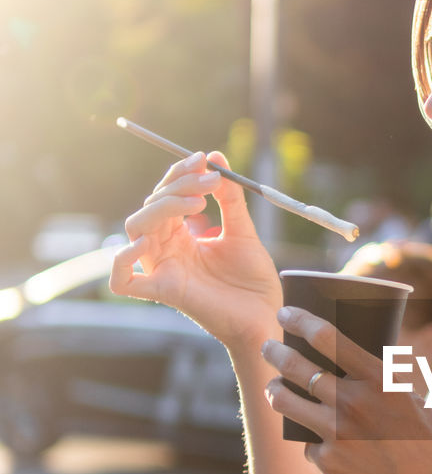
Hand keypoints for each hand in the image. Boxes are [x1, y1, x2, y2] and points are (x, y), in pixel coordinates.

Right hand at [110, 151, 282, 349]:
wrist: (268, 317)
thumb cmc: (253, 280)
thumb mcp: (243, 231)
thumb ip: (229, 198)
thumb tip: (216, 157)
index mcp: (181, 235)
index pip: (165, 196)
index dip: (179, 174)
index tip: (203, 159)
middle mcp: (167, 250)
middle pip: (150, 207)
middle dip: (178, 186)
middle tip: (210, 181)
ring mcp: (163, 270)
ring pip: (135, 230)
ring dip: (162, 207)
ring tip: (198, 203)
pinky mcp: (166, 292)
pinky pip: (123, 282)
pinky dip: (121, 262)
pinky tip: (143, 244)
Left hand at [261, 307, 431, 473]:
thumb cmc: (429, 447)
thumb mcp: (413, 402)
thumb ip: (382, 383)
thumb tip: (352, 365)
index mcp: (380, 380)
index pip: (329, 338)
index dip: (301, 320)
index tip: (285, 311)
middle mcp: (354, 402)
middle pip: (298, 367)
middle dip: (276, 352)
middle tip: (268, 346)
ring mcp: (336, 433)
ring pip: (287, 402)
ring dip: (276, 390)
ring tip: (274, 386)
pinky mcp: (327, 462)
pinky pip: (308, 443)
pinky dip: (313, 440)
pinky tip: (321, 442)